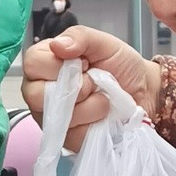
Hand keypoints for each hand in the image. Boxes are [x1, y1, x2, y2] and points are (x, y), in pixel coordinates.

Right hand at [22, 25, 158, 149]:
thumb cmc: (119, 65)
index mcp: (45, 63)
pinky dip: (95, 121)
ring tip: (103, 98)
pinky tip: (103, 115)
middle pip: (36, 95)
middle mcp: (42, 91)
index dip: (57, 64)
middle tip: (93, 83)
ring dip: (90, 105)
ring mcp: (52, 117)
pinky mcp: (66, 138)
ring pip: (59, 115)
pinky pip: (74, 133)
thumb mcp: (103, 43)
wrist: (143, 91)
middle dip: (75, 88)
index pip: (32, 63)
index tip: (84, 64)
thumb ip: (79, 37)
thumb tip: (56, 45)